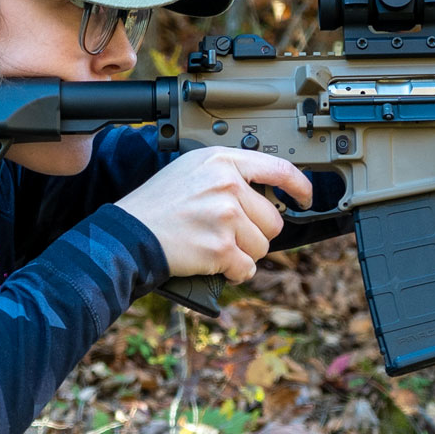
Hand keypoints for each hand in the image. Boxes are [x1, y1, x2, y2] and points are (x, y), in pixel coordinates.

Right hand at [114, 147, 313, 283]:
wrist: (129, 233)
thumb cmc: (158, 205)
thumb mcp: (193, 170)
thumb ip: (229, 174)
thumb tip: (265, 193)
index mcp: (222, 161)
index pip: (279, 169)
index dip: (300, 187)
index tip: (305, 198)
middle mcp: (227, 185)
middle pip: (273, 220)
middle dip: (255, 234)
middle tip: (227, 234)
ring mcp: (225, 216)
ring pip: (262, 246)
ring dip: (243, 254)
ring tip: (214, 245)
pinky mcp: (220, 247)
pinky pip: (247, 268)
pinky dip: (234, 272)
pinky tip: (215, 264)